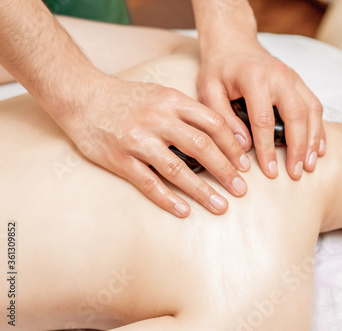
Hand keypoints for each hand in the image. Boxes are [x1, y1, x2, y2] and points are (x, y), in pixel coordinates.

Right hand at [50, 75, 249, 216]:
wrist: (83, 97)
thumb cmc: (127, 98)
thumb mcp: (161, 94)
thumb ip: (188, 111)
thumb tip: (221, 133)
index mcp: (172, 101)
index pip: (213, 123)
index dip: (233, 145)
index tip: (245, 164)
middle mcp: (158, 119)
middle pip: (201, 147)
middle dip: (225, 171)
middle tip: (241, 189)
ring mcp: (138, 140)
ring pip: (177, 170)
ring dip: (202, 191)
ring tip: (221, 206)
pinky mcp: (120, 159)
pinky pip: (148, 183)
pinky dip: (168, 199)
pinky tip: (184, 211)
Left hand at [197, 39, 325, 179]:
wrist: (233, 42)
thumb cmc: (219, 68)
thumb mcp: (208, 90)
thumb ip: (223, 118)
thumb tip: (243, 146)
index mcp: (254, 78)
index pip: (264, 120)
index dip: (267, 148)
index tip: (270, 172)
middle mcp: (279, 76)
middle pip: (296, 115)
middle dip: (298, 147)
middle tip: (297, 173)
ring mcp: (293, 77)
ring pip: (311, 110)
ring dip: (313, 140)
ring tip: (309, 165)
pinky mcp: (299, 82)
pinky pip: (315, 106)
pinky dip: (319, 128)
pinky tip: (317, 148)